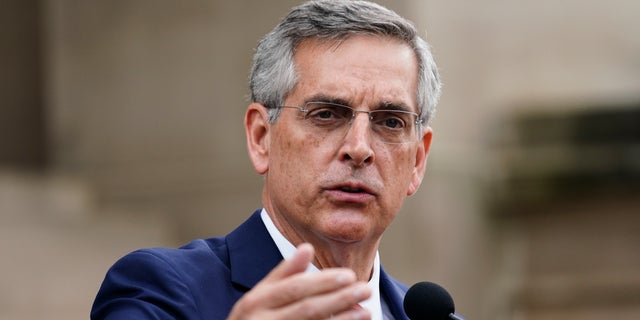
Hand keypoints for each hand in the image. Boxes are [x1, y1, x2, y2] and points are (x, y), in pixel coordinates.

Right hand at [227, 243, 370, 319]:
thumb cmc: (252, 319)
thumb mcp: (260, 294)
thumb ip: (284, 273)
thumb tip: (307, 247)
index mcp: (256, 301)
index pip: (295, 288)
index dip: (323, 282)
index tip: (349, 275)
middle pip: (306, 309)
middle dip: (339, 299)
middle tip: (364, 289)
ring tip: (366, 312)